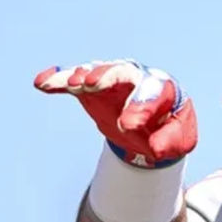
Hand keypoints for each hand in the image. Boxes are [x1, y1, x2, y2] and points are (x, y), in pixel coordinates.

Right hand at [34, 60, 196, 166]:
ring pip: (94, 72)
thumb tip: (156, 149)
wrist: (155, 123)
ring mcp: (111, 80)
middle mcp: (135, 78)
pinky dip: (58, 79)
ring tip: (69, 83)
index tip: (128, 126)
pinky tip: (42, 82)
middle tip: (90, 85)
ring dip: (79, 76)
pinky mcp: (90, 89)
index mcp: (161, 88)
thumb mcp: (179, 140)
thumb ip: (170, 141)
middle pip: (121, 72)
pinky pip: (72, 80)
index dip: (139, 107)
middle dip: (106, 77)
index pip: (151, 93)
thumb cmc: (169, 128)